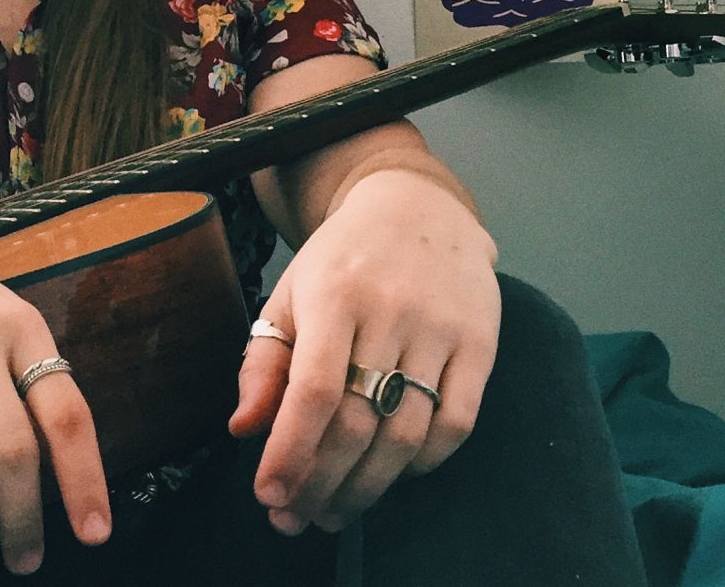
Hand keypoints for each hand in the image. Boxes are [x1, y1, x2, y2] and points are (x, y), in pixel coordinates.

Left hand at [228, 170, 500, 535]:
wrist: (419, 207)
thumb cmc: (343, 258)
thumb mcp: (291, 293)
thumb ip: (263, 361)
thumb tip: (243, 429)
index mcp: (334, 293)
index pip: (312, 390)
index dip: (291, 451)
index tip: (268, 495)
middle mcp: (390, 311)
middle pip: (358, 422)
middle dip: (322, 483)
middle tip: (297, 518)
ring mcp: (440, 329)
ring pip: (407, 434)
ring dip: (368, 487)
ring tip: (337, 511)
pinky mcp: (481, 344)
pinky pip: (456, 424)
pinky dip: (424, 464)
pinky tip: (393, 474)